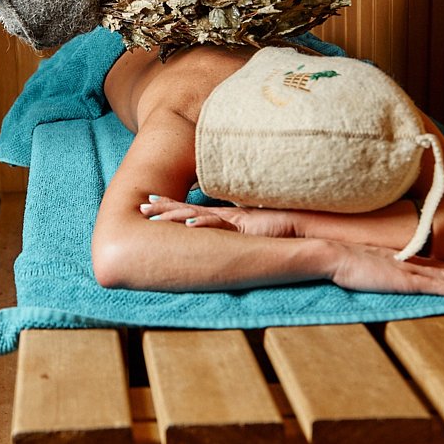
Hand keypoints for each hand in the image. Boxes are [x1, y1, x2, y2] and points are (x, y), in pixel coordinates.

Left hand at [139, 195, 296, 237]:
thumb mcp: (252, 234)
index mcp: (225, 218)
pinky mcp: (243, 223)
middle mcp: (225, 216)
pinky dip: (203, 224)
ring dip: (174, 216)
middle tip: (141, 206)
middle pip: (188, 210)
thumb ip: (239, 234)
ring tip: (153, 215)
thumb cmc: (280, 230)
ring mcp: (233, 219)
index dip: (171, 208)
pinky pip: (219, 223)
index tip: (150, 203)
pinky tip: (189, 224)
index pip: (192, 212)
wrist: (302, 225)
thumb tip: (230, 240)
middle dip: (163, 209)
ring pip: (197, 215)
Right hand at [330, 240, 443, 296]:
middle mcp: (410, 261)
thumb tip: (382, 271)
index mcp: (401, 258)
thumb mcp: (365, 261)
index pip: (435, 261)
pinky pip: (438, 287)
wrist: (332, 254)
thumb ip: (379, 266)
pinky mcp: (405, 281)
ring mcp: (409, 271)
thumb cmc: (343, 260)